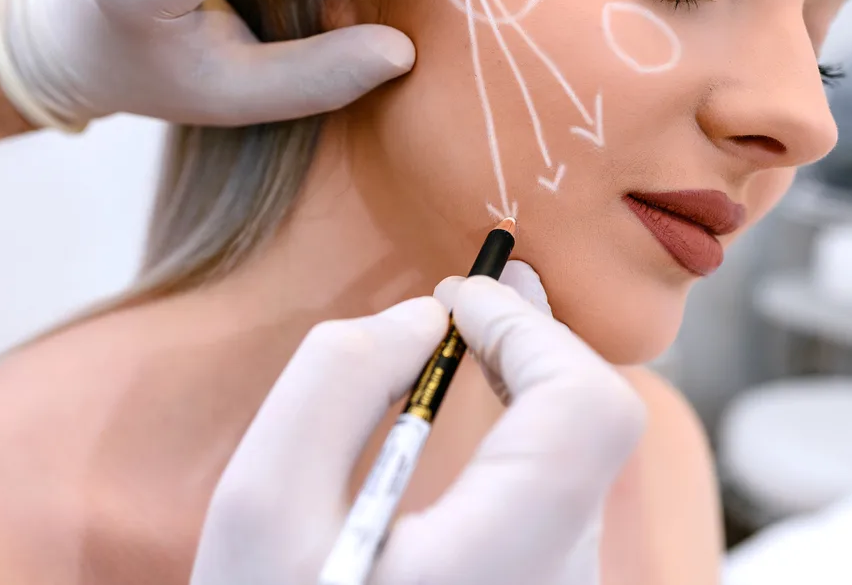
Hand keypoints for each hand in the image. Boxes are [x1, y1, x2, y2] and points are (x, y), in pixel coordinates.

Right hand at [189, 262, 645, 584]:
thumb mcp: (260, 505)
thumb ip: (335, 383)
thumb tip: (420, 321)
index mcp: (504, 564)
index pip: (587, 411)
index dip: (531, 331)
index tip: (458, 298)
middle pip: (591, 431)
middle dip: (531, 344)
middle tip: (473, 295)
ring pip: (577, 467)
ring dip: (527, 388)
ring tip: (466, 341)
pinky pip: (555, 500)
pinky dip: (520, 439)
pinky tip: (470, 423)